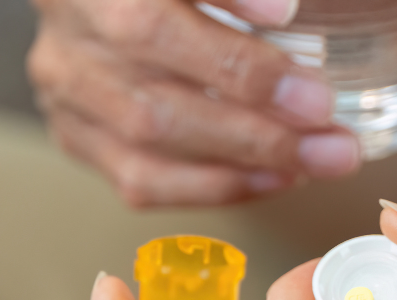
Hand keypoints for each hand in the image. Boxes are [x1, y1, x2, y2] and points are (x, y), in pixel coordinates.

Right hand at [29, 0, 361, 206]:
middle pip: (155, 82)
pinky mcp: (75, 131)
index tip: (299, 48)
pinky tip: (274, 177)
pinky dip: (216, 184)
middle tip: (330, 131)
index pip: (154, 11)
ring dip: (244, 157)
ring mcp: (66, 82)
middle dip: (254, 117)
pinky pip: (142, 179)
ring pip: (148, 136)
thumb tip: (283, 11)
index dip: (232, 40)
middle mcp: (70, 23)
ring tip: (316, 159)